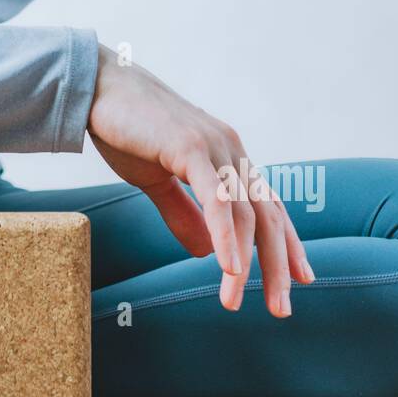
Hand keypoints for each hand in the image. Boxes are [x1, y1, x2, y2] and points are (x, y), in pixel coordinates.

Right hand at [87, 46, 314, 316]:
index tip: (300, 279)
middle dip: (278, 265)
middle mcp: (230, 150)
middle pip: (267, 216)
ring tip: (234, 301)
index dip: (287, 243)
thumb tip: (204, 252)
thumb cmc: (125, 129)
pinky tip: (229, 268)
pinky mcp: (191, 148)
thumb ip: (182, 212)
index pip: (267, 206)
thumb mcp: (156, 179)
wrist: (98, 88)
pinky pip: (217, 200)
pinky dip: (225, 238)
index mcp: (227, 156)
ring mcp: (214, 147)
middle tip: (282, 308)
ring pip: (245, 215)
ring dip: (244, 264)